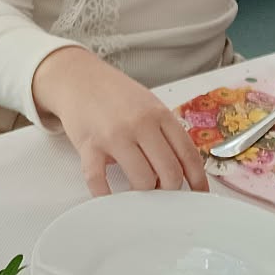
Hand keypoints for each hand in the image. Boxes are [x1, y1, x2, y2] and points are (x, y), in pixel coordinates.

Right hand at [31, 46, 205, 195]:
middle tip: (162, 193)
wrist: (77, 78)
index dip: (197, 180)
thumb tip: (183, 170)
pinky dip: (105, 195)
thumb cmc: (115, 95)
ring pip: (142, 180)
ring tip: (138, 192)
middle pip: (169, 172)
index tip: (197, 194)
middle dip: (169, 191)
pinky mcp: (89, 145)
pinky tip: (108, 197)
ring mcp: (114, 135)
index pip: (188, 154)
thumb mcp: (149, 105)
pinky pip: (98, 180)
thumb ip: (165, 132)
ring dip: (142, 195)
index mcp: (160, 115)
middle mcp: (141, 124)